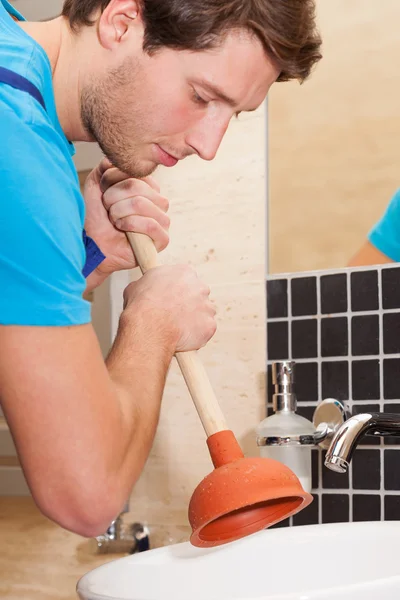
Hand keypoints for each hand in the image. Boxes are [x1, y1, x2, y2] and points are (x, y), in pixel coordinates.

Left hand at [83, 158, 169, 278]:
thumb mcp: (96, 186)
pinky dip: (129, 225)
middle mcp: (159, 202)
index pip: (133, 172)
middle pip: (136, 186)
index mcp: (148, 187)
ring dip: (118, 213)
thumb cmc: (97, 218)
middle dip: (113, 198)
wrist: (94, 245)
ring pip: (141, 204)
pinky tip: (122, 229)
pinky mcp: (163, 239)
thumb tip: (113, 159)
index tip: (103, 193)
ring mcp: (163, 220)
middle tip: (107, 209)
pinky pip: (149, 224)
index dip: (112, 181)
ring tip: (114, 220)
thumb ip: (104, 168)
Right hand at [122, 265, 216, 351]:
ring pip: (203, 313)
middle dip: (188, 305)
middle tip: (174, 315)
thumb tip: (147, 287)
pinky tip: (182, 337)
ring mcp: (207, 306)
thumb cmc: (142, 307)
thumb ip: (150, 283)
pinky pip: (205, 330)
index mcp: (184, 272)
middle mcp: (199, 286)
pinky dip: (196, 335)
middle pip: (198, 295)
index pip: (186, 280)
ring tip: (177, 328)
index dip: (178, 291)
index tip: (172, 299)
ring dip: (194, 320)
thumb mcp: (138, 285)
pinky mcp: (210, 325)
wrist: (149, 327)